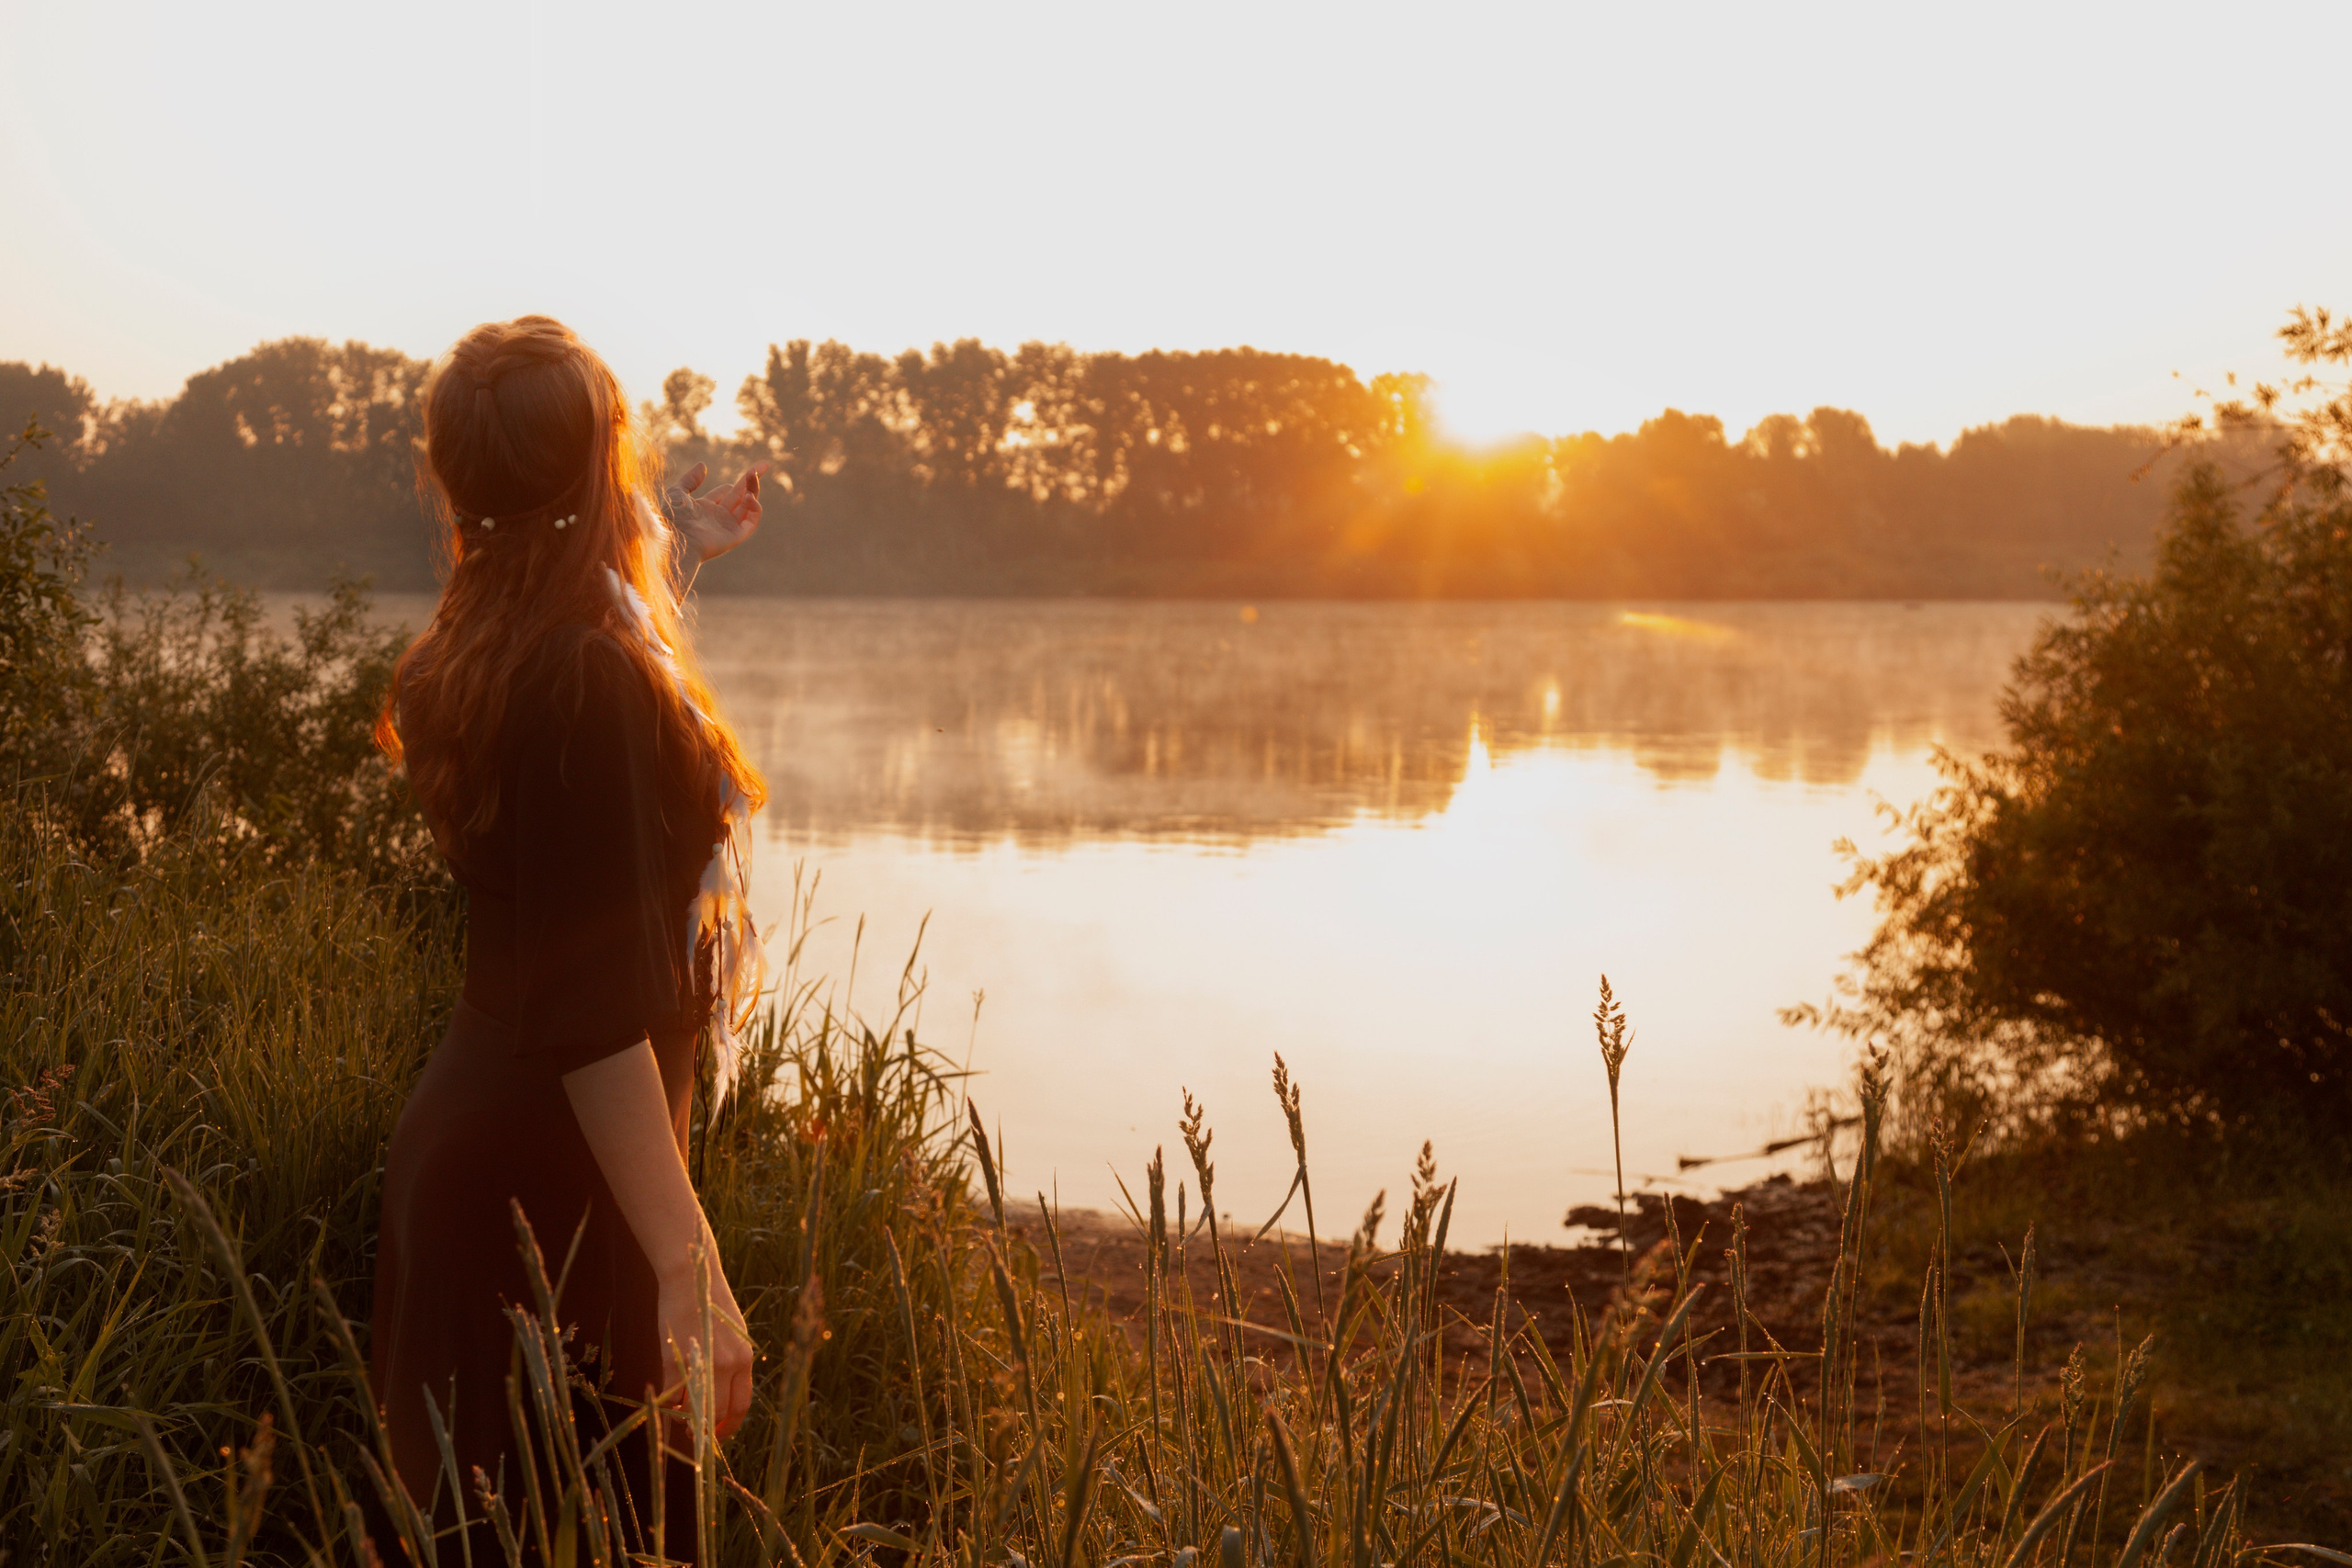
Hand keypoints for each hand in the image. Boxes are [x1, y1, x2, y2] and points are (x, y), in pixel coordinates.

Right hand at [656, 1254, 756, 1439]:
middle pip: (718, 1413)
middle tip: (695, 1433)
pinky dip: (666, 1403)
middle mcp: (727, 1364)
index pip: (741, 1406)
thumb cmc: (711, 1304)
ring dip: (684, 1418)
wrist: (692, 1276)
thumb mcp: (733, 1334)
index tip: (719, 1434)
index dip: (730, 1426)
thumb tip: (724, 1397)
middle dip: (706, 1429)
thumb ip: (732, 1363)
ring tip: (678, 1414)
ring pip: (693, 1409)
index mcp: (744, 1359)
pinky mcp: (675, 1359)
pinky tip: (664, 1401)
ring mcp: (701, 1362)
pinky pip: (670, 1394)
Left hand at [674, 461, 770, 564]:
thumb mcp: (677, 492)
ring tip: (753, 473)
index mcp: (705, 508)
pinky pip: (752, 520)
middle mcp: (719, 517)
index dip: (737, 481)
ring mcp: (728, 526)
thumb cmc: (672, 518)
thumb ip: (690, 479)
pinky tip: (749, 496)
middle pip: (740, 496)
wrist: (675, 540)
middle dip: (751, 480)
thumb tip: (703, 465)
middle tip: (764, 464)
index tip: (746, 469)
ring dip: (753, 488)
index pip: (726, 492)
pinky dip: (755, 507)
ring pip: (748, 505)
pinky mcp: (736, 535)